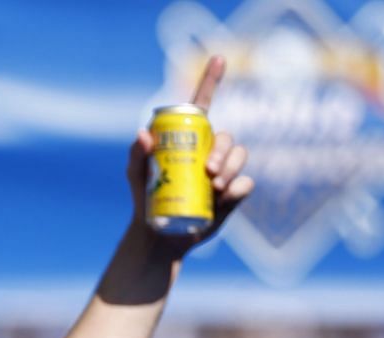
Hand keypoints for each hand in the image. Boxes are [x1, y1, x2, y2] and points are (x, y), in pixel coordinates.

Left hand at [126, 55, 252, 250]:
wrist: (160, 233)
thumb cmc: (146, 198)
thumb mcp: (136, 175)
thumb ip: (137, 154)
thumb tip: (144, 133)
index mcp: (190, 138)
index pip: (203, 104)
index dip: (211, 79)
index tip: (218, 57)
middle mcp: (211, 150)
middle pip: (227, 137)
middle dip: (222, 150)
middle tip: (207, 170)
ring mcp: (225, 170)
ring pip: (241, 157)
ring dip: (231, 169)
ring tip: (213, 186)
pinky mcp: (234, 192)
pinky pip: (246, 183)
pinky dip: (238, 188)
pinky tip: (224, 197)